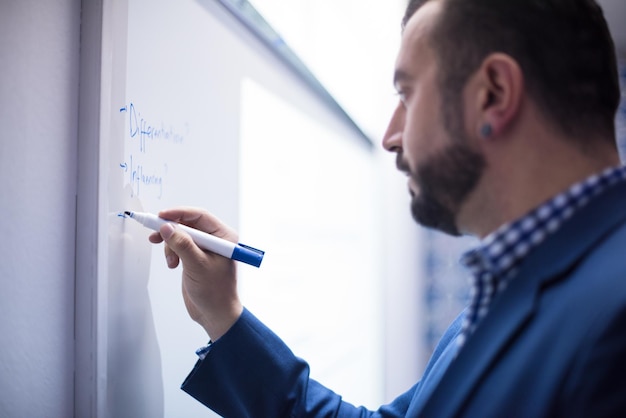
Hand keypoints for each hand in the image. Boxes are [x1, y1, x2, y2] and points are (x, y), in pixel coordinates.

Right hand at [148, 207, 242, 340]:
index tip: (161, 216)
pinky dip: (172, 252)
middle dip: (171, 231)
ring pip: (181, 236)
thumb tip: (167, 227)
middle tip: (155, 234)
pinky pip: (180, 246)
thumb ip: (182, 244)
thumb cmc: (215, 292)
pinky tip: (172, 264)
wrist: (215, 314)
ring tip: (171, 261)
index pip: (199, 216)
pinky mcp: (196, 257)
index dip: (179, 214)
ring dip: (171, 245)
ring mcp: (205, 249)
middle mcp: (216, 240)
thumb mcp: (197, 265)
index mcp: (224, 237)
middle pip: (188, 224)